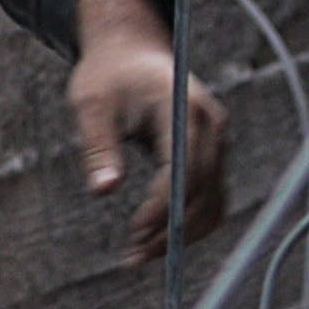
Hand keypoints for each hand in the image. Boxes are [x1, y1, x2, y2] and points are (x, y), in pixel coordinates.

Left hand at [68, 0, 231, 263]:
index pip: (183, 168)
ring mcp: (217, 141)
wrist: (131, 52)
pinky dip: (189, 223)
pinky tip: (157, 238)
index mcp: (183, 107)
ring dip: (182, 234)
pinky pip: (211, 198)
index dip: (162, 206)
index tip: (133, 232)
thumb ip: (99, 146)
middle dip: (170, 230)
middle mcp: (211, 125)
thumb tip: (104, 191)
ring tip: (140, 254)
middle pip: (203, 191)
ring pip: (213, 202)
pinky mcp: (213, 154)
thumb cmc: (108, 77)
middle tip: (132, 256)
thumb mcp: (92, 105)